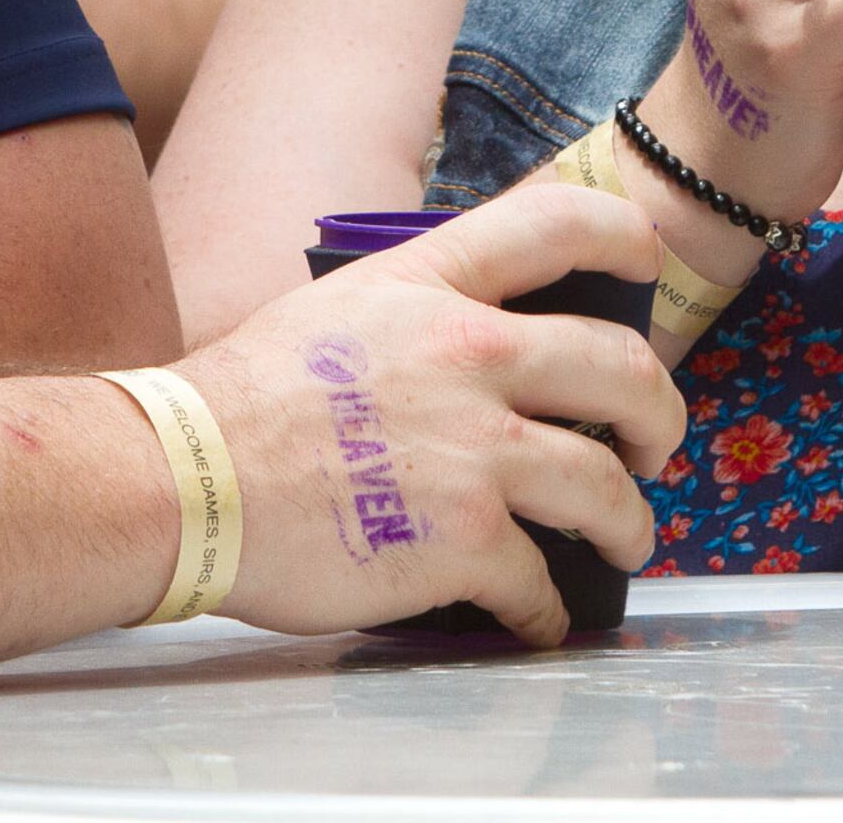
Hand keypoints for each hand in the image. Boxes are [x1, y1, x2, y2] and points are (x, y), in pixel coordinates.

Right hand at [183, 187, 683, 647]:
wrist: (182, 481)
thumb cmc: (239, 403)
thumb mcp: (336, 312)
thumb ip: (415, 317)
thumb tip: (471, 354)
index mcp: (431, 284)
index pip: (557, 223)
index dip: (625, 239)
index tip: (648, 264)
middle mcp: (468, 353)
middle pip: (622, 367)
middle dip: (660, 413)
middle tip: (654, 443)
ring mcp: (474, 449)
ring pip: (606, 485)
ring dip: (630, 522)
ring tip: (624, 538)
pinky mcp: (464, 539)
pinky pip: (541, 581)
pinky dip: (547, 610)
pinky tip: (534, 619)